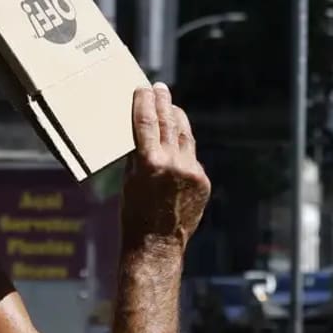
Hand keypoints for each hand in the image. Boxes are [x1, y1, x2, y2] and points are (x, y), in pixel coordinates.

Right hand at [121, 83, 210, 251]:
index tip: (143, 88)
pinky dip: (183, 147)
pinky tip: (176, 141)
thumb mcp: (128, 181)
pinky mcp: (203, 181)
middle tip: (160, 88)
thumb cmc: (133, 214)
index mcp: (150, 162)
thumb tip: (140, 133)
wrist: (156, 244)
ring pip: (185, 136)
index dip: (144, 102)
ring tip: (171, 107)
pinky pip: (192, 156)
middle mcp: (174, 163)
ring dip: (177, 119)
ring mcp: (192, 172)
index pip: (146, 121)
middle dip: (163, 103)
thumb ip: (137, 155)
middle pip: (168, 122)